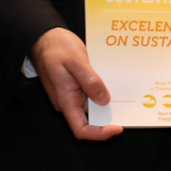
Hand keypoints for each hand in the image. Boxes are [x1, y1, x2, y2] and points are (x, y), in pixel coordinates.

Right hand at [31, 27, 122, 141]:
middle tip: (126, 106)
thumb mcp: (76, 61)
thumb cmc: (56, 47)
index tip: (117, 128)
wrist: (44, 37)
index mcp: (65, 100)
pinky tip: (110, 82)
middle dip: (107, 117)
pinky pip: (89, 95)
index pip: (81, 129)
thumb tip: (104, 99)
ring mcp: (71, 95)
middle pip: (89, 120)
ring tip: (121, 92)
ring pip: (91, 107)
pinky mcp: (74, 87)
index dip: (100, 134)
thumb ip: (90, 80)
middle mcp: (68, 102)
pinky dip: (100, 91)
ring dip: (105, 102)